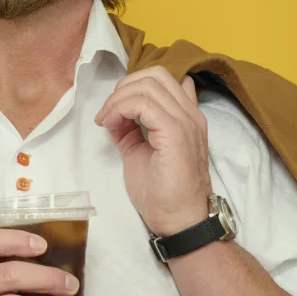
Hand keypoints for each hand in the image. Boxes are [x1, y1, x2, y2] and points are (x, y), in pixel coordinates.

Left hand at [95, 68, 211, 236]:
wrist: (179, 220)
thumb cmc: (162, 192)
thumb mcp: (141, 151)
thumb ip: (131, 129)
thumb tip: (114, 114)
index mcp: (185, 116)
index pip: (162, 78)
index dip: (133, 86)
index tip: (115, 109)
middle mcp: (190, 114)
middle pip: (155, 75)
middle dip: (123, 88)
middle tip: (108, 112)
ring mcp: (185, 122)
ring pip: (147, 85)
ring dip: (118, 99)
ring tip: (106, 120)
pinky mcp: (175, 134)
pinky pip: (143, 104)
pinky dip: (120, 109)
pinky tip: (110, 125)